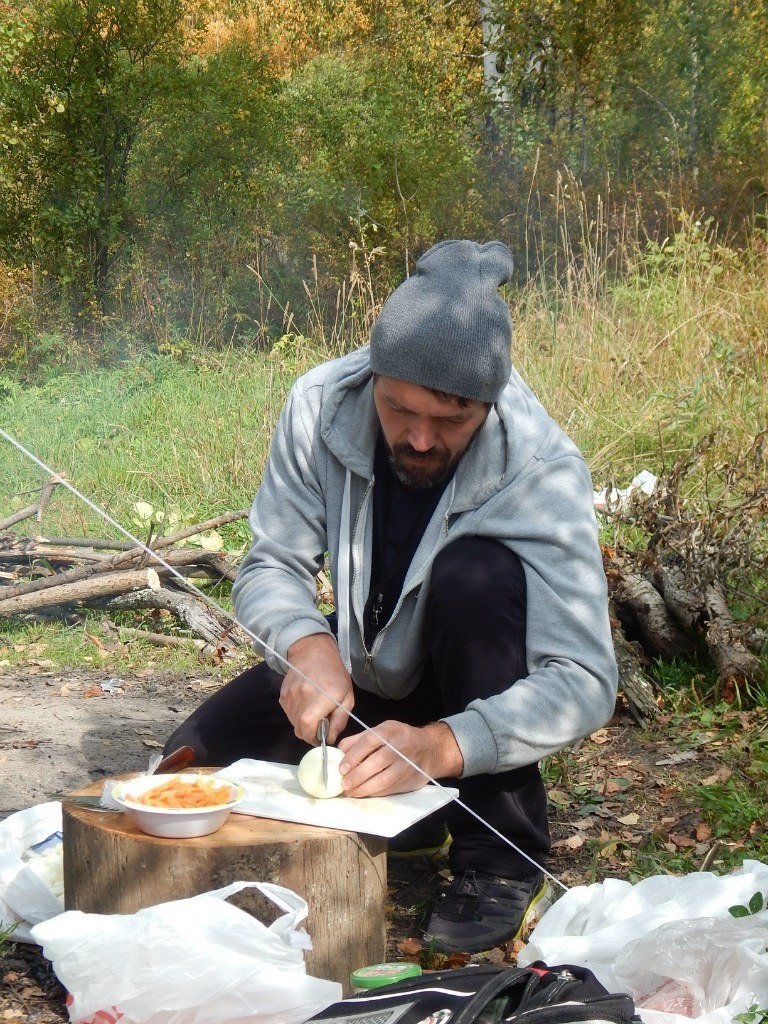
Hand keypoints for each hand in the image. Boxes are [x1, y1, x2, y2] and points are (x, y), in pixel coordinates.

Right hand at [280, 633, 353, 744]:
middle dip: (308, 733)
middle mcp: (302, 697)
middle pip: (299, 728)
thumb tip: (331, 739)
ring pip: (292, 722)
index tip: (320, 739)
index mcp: (321, 697)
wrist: (313, 652)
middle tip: (318, 727)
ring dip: (302, 724)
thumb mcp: (347, 697)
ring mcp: (290, 695)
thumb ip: (340, 720)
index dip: (312, 737)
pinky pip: (288, 712)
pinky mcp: (283, 694)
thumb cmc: (335, 675)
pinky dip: (296, 714)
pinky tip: (305, 705)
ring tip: (313, 713)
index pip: (308, 726)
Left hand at [337, 720, 462, 796]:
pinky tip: (362, 793)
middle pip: (377, 762)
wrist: (430, 750)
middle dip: (357, 775)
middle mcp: (399, 748)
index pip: (370, 741)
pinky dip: (373, 793)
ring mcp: (405, 766)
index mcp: (390, 731)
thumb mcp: (382, 730)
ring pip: (383, 780)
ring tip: (350, 792)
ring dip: (364, 788)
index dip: (354, 755)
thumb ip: (359, 739)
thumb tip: (339, 751)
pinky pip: (388, 789)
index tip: (342, 768)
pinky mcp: (408, 781)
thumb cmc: (400, 738)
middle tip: (344, 784)